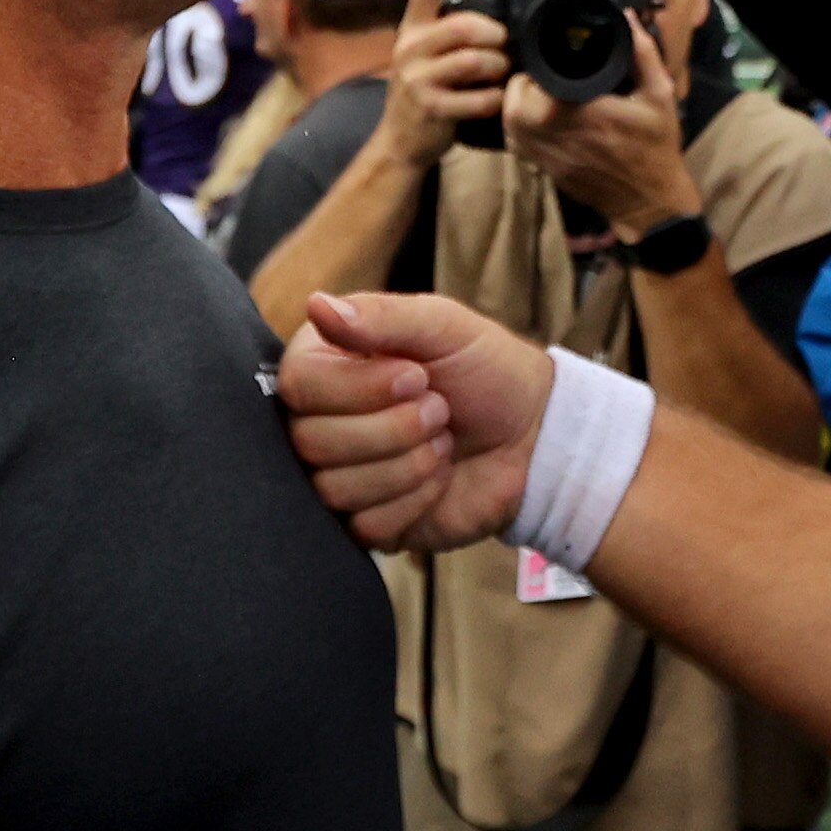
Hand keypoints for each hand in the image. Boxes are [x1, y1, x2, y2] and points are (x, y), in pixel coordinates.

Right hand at [282, 291, 554, 549]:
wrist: (532, 434)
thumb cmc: (484, 369)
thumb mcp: (443, 326)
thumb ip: (381, 315)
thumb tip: (316, 305)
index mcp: (328, 364)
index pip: (298, 384)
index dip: (357, 388)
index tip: (416, 376)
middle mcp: (320, 420)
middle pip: (311, 440)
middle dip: (393, 427)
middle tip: (440, 409)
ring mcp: (339, 475)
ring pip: (334, 487)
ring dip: (407, 464)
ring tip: (443, 440)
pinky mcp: (364, 522)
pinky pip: (364, 526)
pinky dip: (414, 499)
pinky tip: (438, 477)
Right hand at [376, 0, 507, 168]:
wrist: (401, 139)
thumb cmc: (426, 86)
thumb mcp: (430, 49)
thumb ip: (455, 19)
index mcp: (412, 27)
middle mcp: (409, 48)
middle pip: (462, 25)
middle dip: (495, 33)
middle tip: (504, 43)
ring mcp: (417, 80)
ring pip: (472, 61)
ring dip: (498, 65)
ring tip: (501, 70)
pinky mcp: (431, 109)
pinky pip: (478, 99)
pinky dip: (495, 98)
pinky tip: (495, 98)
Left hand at [504, 14, 703, 239]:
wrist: (649, 200)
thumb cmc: (656, 146)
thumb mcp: (660, 94)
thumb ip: (642, 53)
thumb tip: (624, 15)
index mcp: (581, 112)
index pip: (536, 80)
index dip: (538, 62)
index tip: (551, 53)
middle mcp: (556, 134)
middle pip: (514, 100)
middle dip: (525, 81)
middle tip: (543, 72)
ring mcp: (546, 156)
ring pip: (508, 122)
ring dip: (517, 103)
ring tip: (538, 91)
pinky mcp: (543, 170)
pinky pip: (515, 143)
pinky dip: (517, 127)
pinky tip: (536, 117)